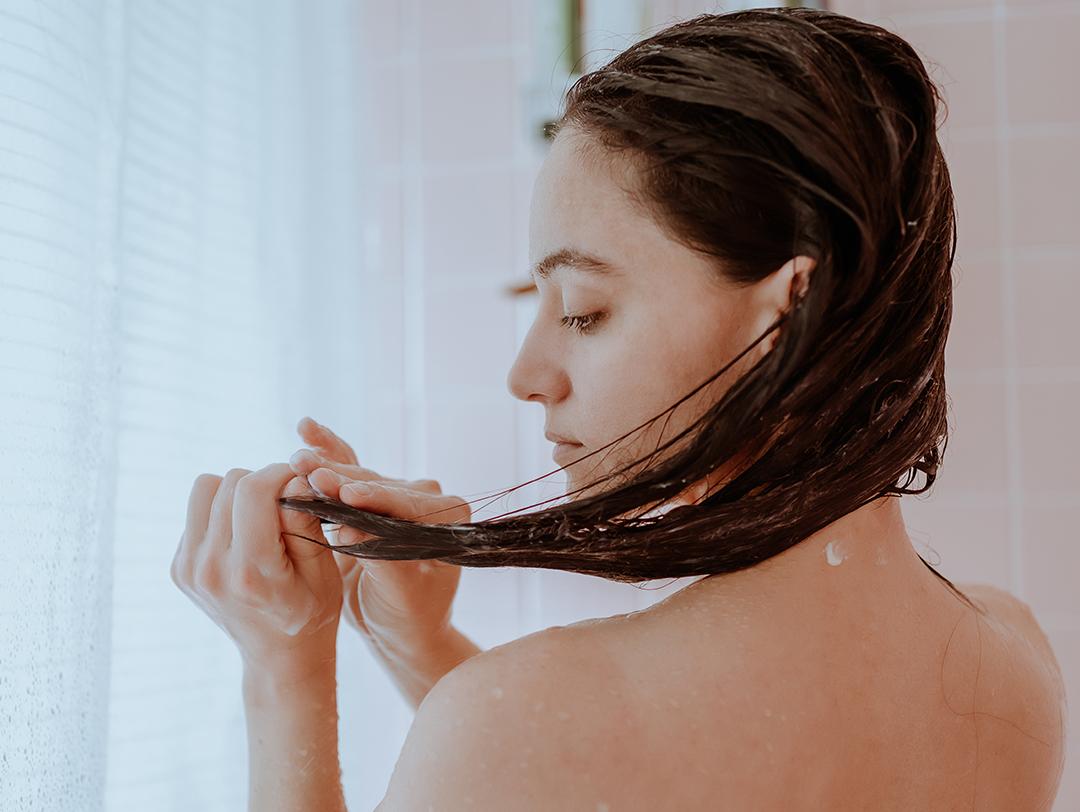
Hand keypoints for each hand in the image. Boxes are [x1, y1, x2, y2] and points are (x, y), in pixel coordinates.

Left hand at [171, 462, 343, 677]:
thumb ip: (306, 523)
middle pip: (229, 482)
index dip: (281, 473)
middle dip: (263, 482)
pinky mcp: (178, 567)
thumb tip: (294, 479)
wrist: (279, 657)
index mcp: (249, 571)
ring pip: (205, 488)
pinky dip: (223, 512)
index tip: (300, 482)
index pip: (252, 490)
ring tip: (261, 517)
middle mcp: (210, 568)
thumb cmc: (311, 611)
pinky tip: (244, 537)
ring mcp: (188, 569)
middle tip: (285, 503)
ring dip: (237, 493)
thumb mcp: (323, 571)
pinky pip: (197, 511)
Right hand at [291, 418, 467, 657]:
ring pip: (359, 477)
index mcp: (449, 518)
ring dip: (326, 466)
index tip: (343, 494)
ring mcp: (400, 494)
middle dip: (341, 479)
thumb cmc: (410, 617)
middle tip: (305, 469)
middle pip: (378, 485)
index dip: (373, 498)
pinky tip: (306, 430)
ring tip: (296, 458)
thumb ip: (382, 562)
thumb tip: (350, 530)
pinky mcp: (374, 496)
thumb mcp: (400, 596)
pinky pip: (351, 470)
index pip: (405, 505)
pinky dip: (329, 452)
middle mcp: (429, 498)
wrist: (403, 627)